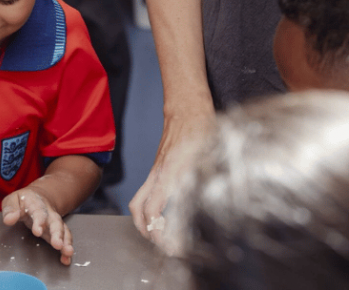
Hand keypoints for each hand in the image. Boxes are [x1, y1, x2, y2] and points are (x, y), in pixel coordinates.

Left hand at [2, 189, 73, 265]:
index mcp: (36, 203)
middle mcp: (49, 213)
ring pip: (63, 230)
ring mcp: (54, 222)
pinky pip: (65, 238)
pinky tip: (66, 258)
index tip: (37, 232)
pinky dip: (66, 248)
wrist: (37, 196)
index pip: (39, 212)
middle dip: (57, 234)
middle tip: (58, 245)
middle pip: (55, 222)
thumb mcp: (12, 200)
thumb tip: (9, 219)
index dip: (39, 222)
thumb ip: (10, 209)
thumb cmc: (22, 201)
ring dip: (66, 242)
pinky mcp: (56, 231)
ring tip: (67, 252)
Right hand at [129, 108, 212, 245]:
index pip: (152, 210)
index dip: (158, 233)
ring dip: (144, 221)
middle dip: (146, 231)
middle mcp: (157, 175)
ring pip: (139, 202)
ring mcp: (155, 172)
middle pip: (138, 210)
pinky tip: (167, 213)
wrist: (187, 109)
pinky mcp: (157, 169)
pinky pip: (146, 193)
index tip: (171, 246)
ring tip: (162, 233)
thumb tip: (218, 206)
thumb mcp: (212, 157)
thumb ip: (210, 182)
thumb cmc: (201, 129)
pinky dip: (150, 208)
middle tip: (164, 244)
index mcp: (169, 174)